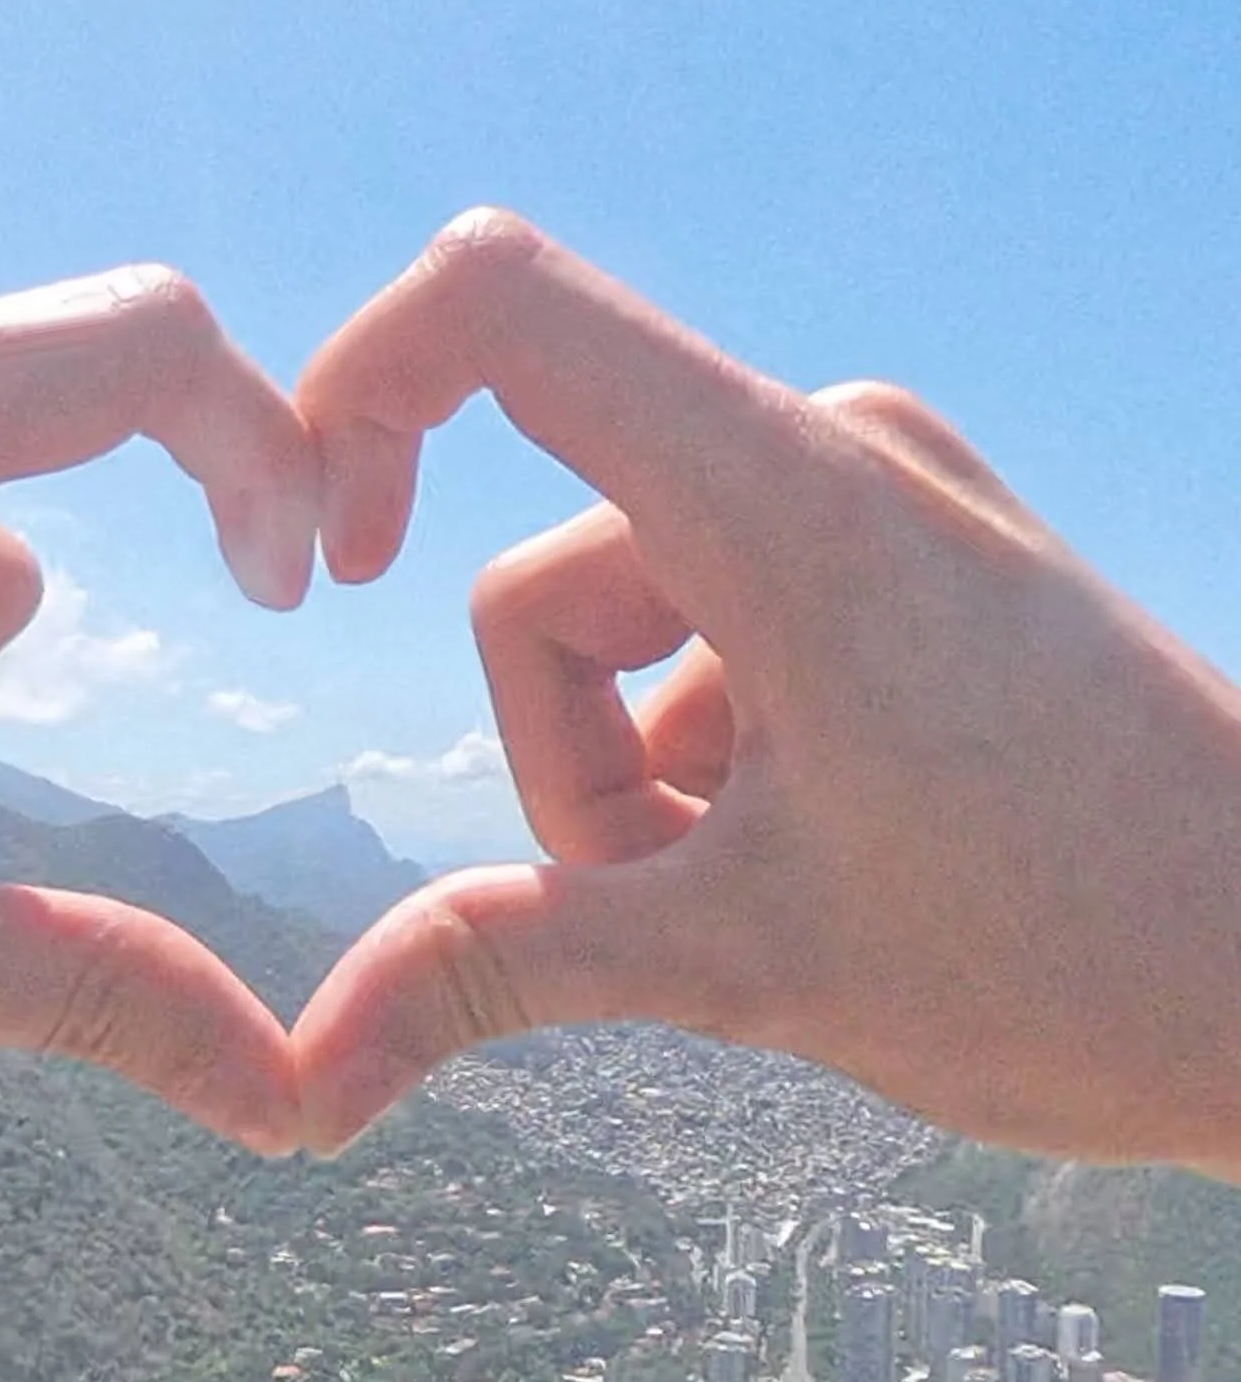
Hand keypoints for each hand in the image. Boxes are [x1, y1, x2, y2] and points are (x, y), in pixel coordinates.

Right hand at [291, 209, 1240, 1174]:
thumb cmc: (1075, 960)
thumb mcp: (750, 964)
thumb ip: (503, 970)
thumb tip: (305, 1075)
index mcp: (788, 502)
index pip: (505, 306)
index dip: (360, 385)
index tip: (321, 548)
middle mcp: (838, 455)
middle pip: (556, 571)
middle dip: (567, 761)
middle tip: (694, 905)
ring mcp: (891, 500)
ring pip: (637, 623)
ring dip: (649, 783)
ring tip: (784, 904)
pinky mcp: (926, 559)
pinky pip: (731, 632)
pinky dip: (728, 758)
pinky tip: (839, 863)